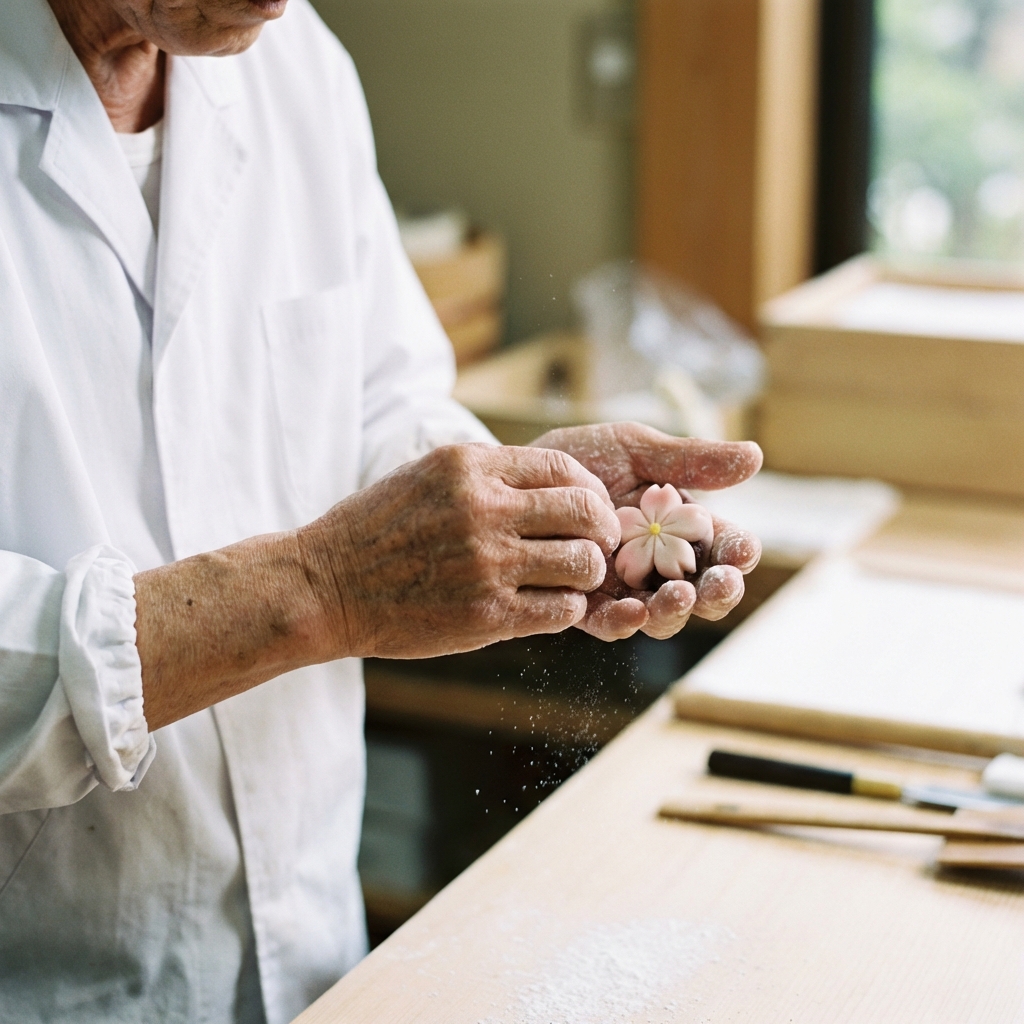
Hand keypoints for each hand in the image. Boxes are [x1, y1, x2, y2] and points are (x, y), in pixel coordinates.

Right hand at [297, 444, 621, 657]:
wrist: (325, 586)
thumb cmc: (374, 531)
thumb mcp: (425, 475)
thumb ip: (485, 474)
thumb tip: (548, 481)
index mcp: (470, 467)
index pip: (564, 467)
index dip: (591, 490)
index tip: (591, 508)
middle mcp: (484, 508)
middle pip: (586, 511)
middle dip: (603, 530)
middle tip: (599, 545)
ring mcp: (488, 563)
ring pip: (583, 563)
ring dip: (589, 573)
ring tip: (573, 579)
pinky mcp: (487, 614)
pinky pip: (562, 610)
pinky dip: (568, 608)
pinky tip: (550, 606)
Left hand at [531, 423, 762, 640]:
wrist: (518, 476)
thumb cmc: (583, 460)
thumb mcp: (635, 450)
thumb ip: (689, 459)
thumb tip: (756, 456)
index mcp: (681, 528)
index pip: (722, 547)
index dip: (738, 552)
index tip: (742, 550)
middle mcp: (658, 565)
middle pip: (702, 592)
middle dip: (717, 592)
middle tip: (718, 583)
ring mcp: (624, 588)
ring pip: (662, 616)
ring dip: (676, 611)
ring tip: (677, 595)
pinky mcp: (585, 604)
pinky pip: (610, 623)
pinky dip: (625, 622)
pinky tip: (633, 611)